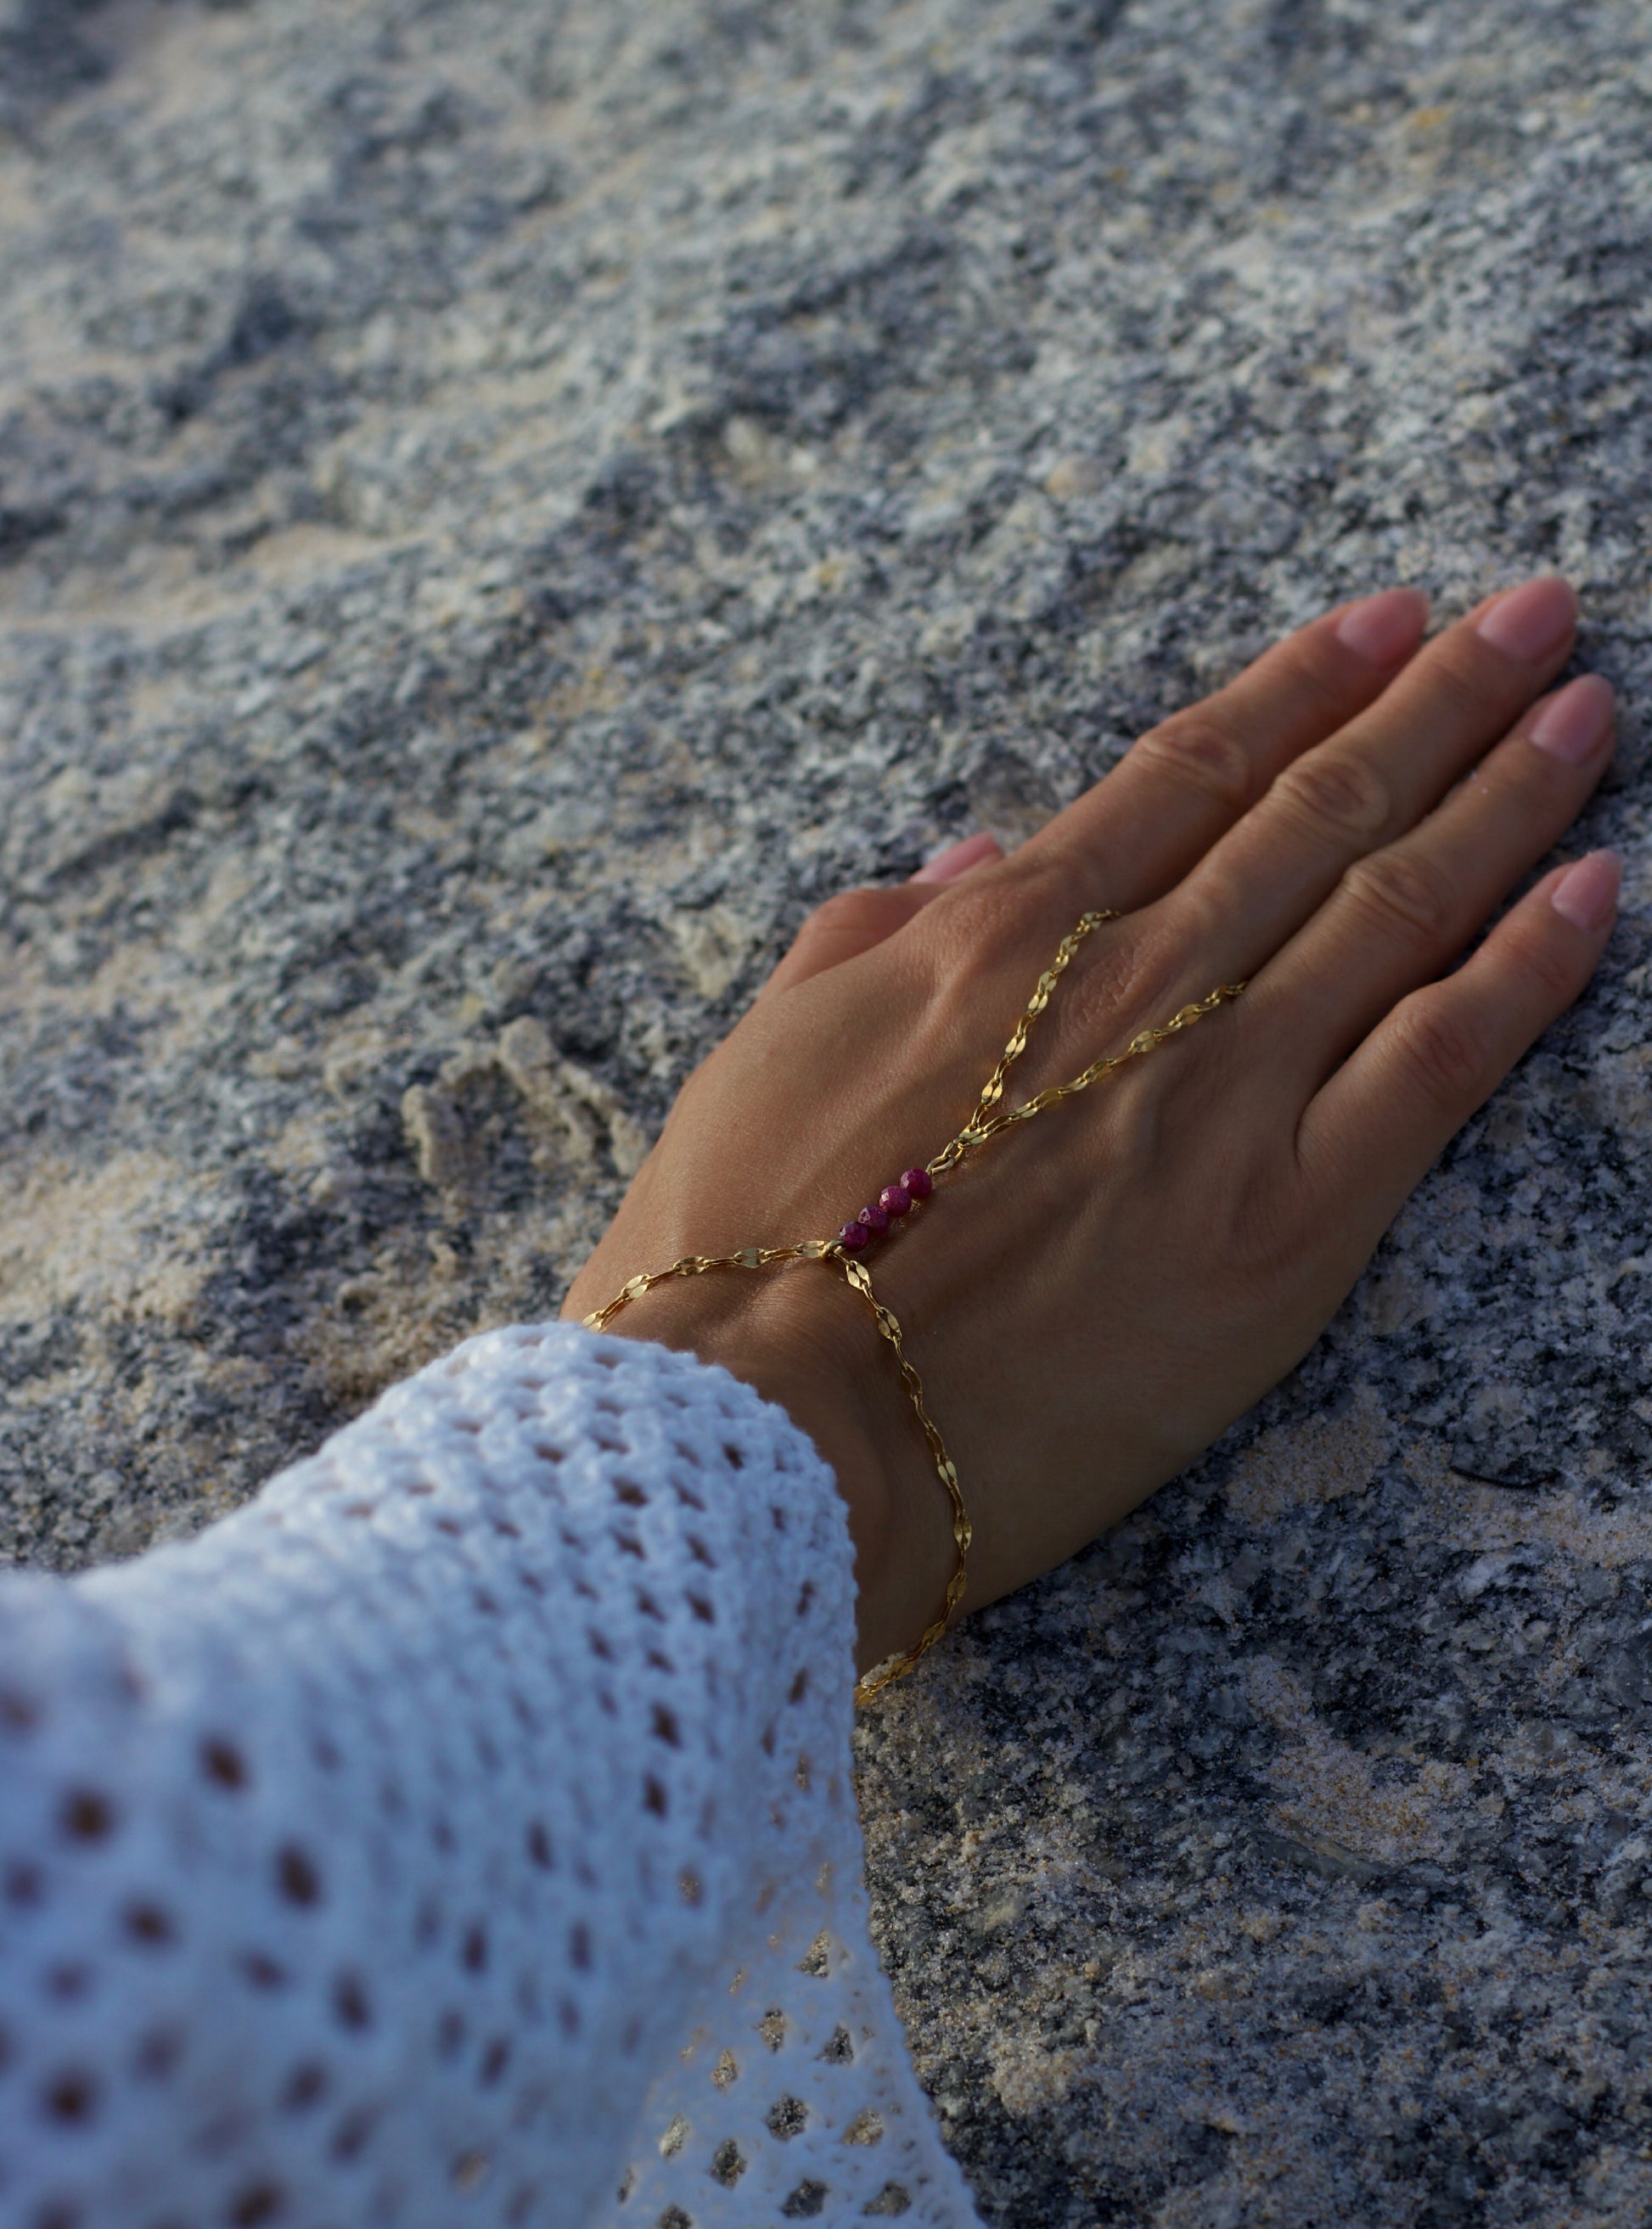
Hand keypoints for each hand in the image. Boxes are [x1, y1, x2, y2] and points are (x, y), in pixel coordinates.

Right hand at [563, 577, 1618, 1674]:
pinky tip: (1597, 893)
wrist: (771, 1427)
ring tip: (1582, 711)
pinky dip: (1526, 968)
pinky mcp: (1288, 1224)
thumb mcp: (767, 1048)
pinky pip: (1439, 1062)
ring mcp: (1223, 1096)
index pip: (1191, 771)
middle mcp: (1136, 983)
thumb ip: (877, 933)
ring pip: (1399, 905)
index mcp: (1005, 936)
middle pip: (1321, 810)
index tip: (1385, 619)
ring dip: (1504, 794)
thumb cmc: (739, 1252)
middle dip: (1438, 701)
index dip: (1300, 685)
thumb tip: (981, 852)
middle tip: (1537, 618)